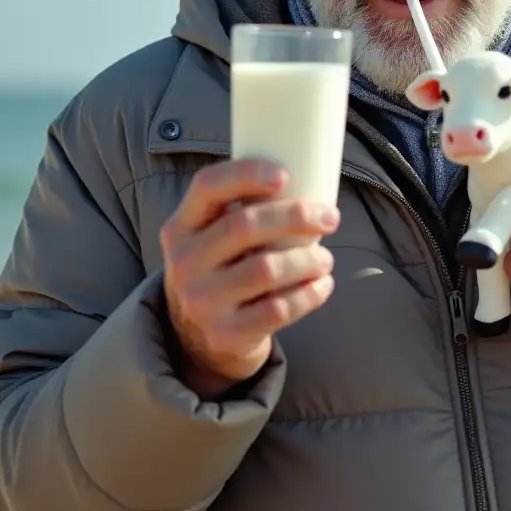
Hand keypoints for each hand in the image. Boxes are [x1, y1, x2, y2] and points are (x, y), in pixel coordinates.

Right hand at [160, 158, 338, 397]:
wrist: (198, 338)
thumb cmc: (222, 268)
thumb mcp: (211, 237)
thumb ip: (241, 209)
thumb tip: (308, 172)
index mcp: (180, 227)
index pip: (208, 186)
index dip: (247, 174)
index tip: (286, 175)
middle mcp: (184, 263)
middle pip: (244, 225)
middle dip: (296, 216)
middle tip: (330, 218)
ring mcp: (201, 302)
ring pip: (267, 269)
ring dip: (308, 259)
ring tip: (325, 259)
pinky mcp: (225, 335)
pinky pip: (278, 309)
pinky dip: (309, 294)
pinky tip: (322, 284)